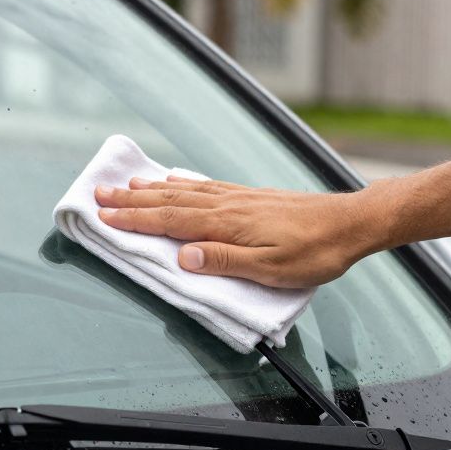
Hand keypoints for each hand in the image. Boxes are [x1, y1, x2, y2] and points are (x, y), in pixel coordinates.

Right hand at [94, 176, 385, 287]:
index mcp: (227, 224)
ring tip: (127, 185)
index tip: (104, 216)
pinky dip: (183, 182)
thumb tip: (183, 256)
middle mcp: (228, 205)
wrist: (351, 224)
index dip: (135, 220)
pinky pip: (206, 186)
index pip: (171, 221)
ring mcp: (239, 198)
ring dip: (153, 189)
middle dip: (132, 200)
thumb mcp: (271, 269)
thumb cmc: (315, 252)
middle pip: (170, 201)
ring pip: (185, 190)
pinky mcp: (251, 197)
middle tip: (100, 195)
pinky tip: (176, 180)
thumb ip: (224, 261)